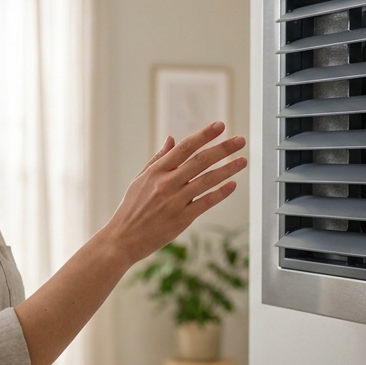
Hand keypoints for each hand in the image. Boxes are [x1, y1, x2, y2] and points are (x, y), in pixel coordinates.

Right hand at [101, 122, 246, 264]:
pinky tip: (233, 185)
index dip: (204, 135)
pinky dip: (220, 193)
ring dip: (227, 169)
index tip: (219, 126)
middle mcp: (166, 183)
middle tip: (240, 140)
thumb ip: (158, 159)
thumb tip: (171, 139)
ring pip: (207, 180)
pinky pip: (205, 202)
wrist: (123, 239)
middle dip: (222, 149)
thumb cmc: (131, 209)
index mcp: (156, 171)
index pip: (185, 147)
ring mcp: (175, 201)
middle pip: (200, 161)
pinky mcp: (181, 219)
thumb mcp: (140, 180)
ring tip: (242, 161)